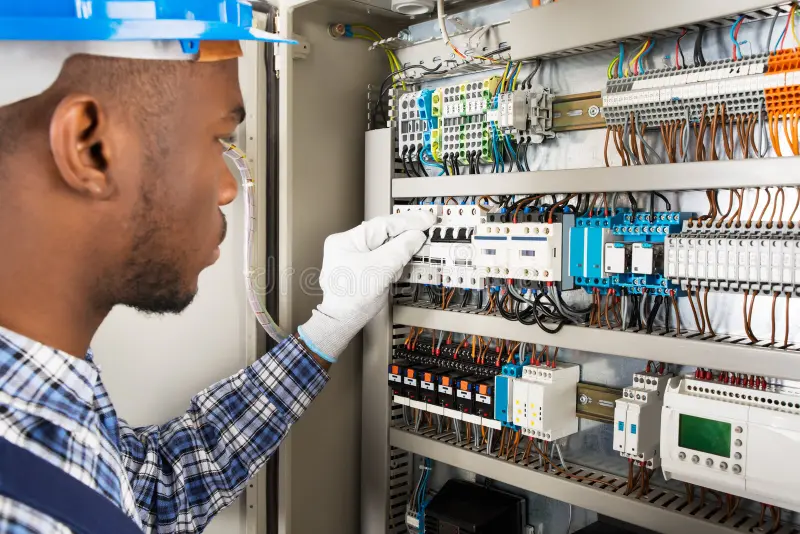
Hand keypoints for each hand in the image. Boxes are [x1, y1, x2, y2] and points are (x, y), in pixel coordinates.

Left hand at [297, 211, 435, 362]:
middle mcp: (348, 245)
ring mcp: (354, 257)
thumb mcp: (380, 269)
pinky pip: (382, 259)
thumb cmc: (351, 300)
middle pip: (385, 234)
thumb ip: (400, 249)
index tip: (427, 219)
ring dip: (397, 256)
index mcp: (347, 240)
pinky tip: (390, 275)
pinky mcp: (361, 268)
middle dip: (403, 241)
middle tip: (424, 236)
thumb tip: (416, 235)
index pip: (383, 223)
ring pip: (386, 247)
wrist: (342, 323)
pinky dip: (391, 265)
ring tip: (394, 271)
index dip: (408, 221)